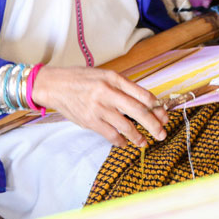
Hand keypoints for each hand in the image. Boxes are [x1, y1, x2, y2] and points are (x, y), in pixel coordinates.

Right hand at [31, 66, 168, 147]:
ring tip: (144, 142)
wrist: (54, 84)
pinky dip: (120, 141)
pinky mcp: (89, 121)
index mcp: (114, 78)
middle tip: (162, 133)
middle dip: (153, 124)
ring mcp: (98, 108)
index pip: (142, 94)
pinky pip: (110, 134)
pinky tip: (124, 143)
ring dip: (138, 136)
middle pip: (138, 110)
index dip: (156, 106)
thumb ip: (121, 87)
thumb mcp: (103, 75)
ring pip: (126, 126)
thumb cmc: (80, 79)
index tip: (163, 115)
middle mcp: (108, 92)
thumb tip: (144, 102)